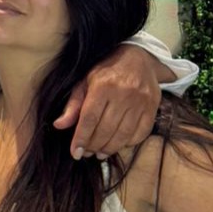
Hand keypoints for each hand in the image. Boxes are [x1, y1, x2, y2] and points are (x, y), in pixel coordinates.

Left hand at [53, 45, 159, 160]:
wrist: (137, 58)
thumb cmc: (105, 71)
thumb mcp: (84, 83)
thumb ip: (73, 105)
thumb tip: (59, 125)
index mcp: (102, 86)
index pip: (90, 118)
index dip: (81, 138)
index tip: (76, 152)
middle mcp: (123, 93)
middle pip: (106, 129)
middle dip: (94, 145)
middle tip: (87, 153)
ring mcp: (141, 101)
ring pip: (124, 133)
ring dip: (110, 148)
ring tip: (100, 153)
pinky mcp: (153, 106)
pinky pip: (142, 131)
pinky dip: (129, 143)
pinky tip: (118, 144)